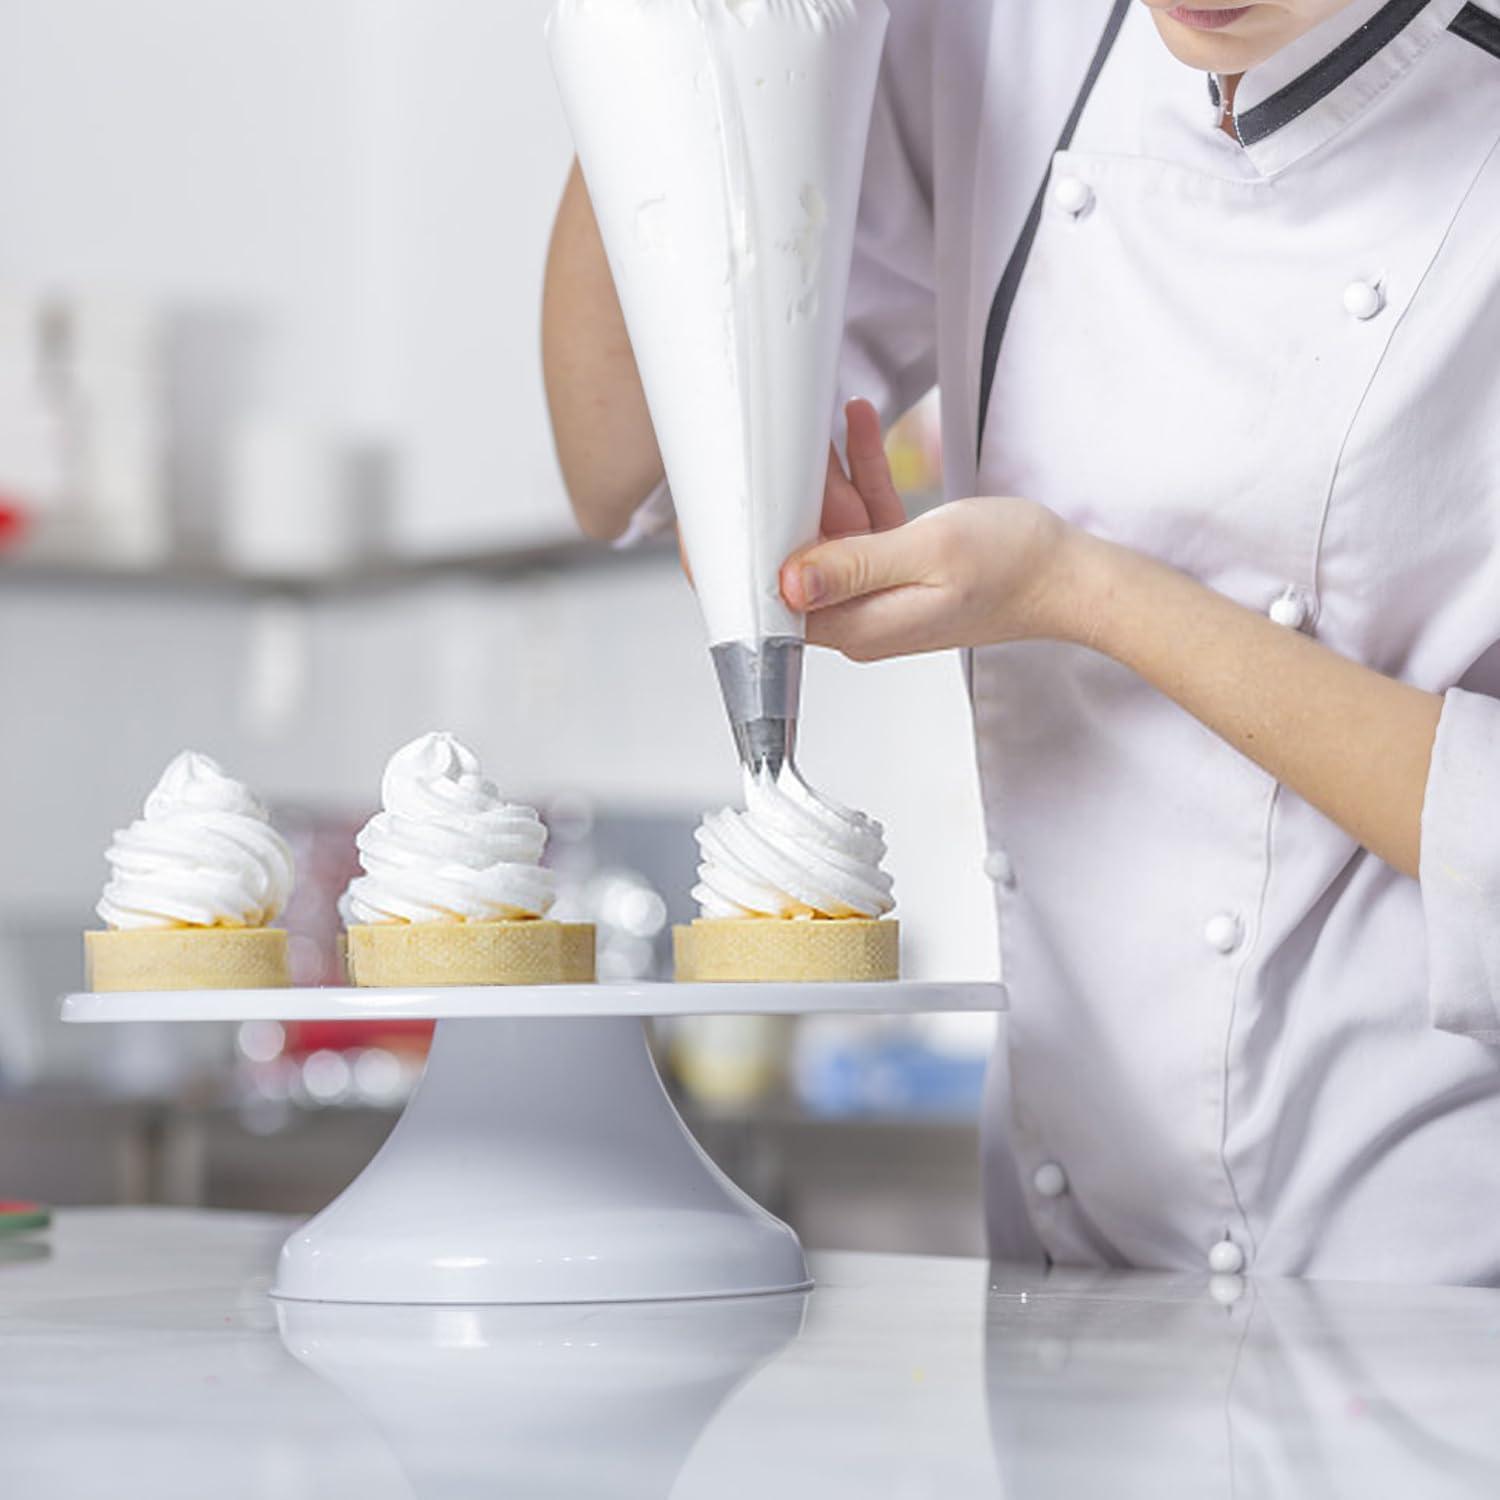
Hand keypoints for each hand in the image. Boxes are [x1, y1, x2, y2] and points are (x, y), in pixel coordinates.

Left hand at [780, 407, 1083, 660]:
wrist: (1067, 574)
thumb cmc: (1016, 567)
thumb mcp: (931, 551)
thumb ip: (856, 566)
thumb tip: (791, 583)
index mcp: (862, 624)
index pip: (783, 597)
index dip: (761, 550)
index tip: (750, 503)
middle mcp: (864, 617)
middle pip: (804, 557)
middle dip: (799, 499)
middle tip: (799, 444)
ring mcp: (880, 594)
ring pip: (834, 531)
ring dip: (835, 477)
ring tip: (834, 425)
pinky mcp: (897, 572)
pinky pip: (866, 523)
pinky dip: (865, 479)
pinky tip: (862, 431)